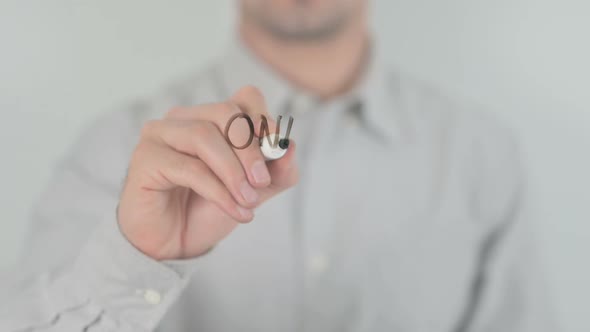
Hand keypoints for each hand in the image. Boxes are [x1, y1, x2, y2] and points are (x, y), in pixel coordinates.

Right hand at [117, 86, 298, 259]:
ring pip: (205, 136)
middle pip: (226, 112)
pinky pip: (189, 168)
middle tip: (263, 182)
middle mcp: (184, 118)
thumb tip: (291, 148)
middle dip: (251, 149)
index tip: (278, 149)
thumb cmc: (208, 209)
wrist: (174, 244)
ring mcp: (160, 134)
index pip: (245, 98)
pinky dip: (219, 191)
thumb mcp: (254, 191)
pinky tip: (236, 211)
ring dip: (233, 173)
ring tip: (249, 201)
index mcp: (211, 118)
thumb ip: (277, 172)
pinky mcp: (145, 158)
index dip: (265, 120)